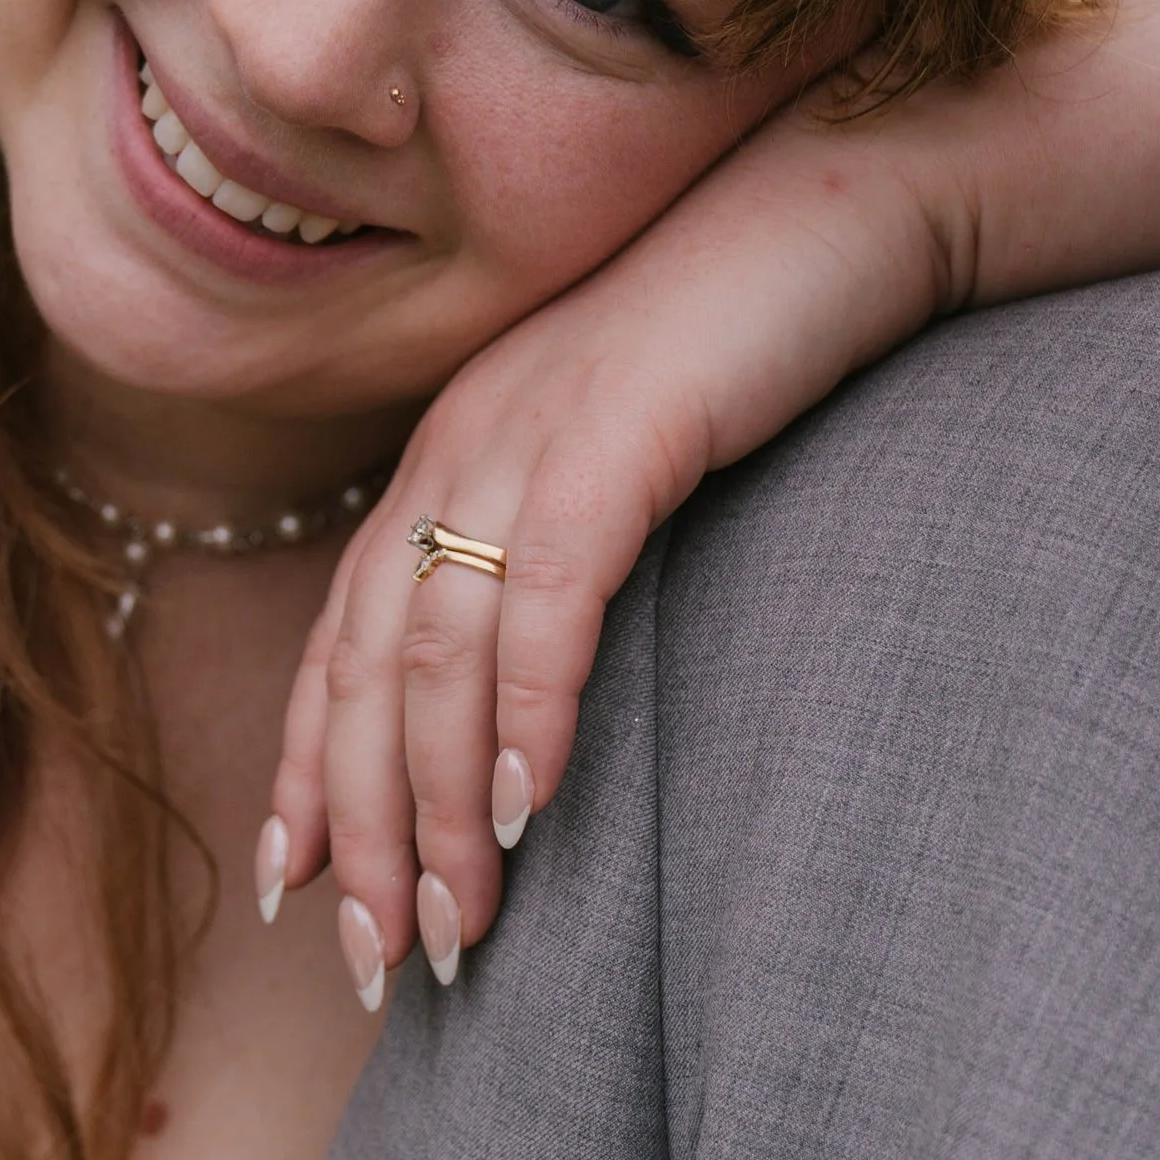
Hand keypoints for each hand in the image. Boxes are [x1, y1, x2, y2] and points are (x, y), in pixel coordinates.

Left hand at [263, 0, 1159, 999]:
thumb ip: (573, 552)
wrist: (862, 197)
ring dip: (437, 809)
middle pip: (363, 671)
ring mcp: (525, 436)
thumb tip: (543, 697)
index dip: (312, 769)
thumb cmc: (765, 340)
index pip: (343, 638)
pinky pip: (545, 598)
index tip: (298, 890)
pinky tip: (529, 808)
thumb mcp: (637, 452)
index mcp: (450, 452)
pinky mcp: (614, 435)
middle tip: (373, 961)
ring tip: (458, 930)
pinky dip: (528, 710)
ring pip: (434, 656)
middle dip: (361, 831)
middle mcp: (458, 446)